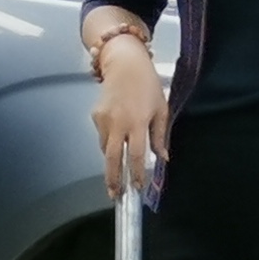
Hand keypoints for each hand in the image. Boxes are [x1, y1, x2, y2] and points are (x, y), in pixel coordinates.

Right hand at [88, 31, 165, 198]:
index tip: (136, 187)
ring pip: (105, 148)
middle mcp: (118, 123)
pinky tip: (116, 133)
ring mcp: (103, 120)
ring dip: (112, 159)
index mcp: (138, 122)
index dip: (136, 173)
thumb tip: (163, 158)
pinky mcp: (95, 116)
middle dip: (113, 179)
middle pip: (112, 158)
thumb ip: (160, 136)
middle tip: (114, 194)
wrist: (125, 65)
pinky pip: (102, 136)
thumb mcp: (161, 109)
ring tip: (118, 166)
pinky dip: (109, 140)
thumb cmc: (148, 86)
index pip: (137, 155)